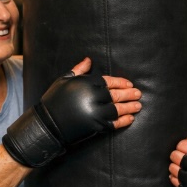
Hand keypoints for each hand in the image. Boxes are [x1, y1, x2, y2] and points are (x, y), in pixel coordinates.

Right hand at [3, 57, 141, 166]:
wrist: (47, 124)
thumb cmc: (54, 100)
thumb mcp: (64, 80)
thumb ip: (79, 70)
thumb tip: (89, 60)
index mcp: (87, 83)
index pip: (109, 81)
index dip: (121, 83)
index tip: (130, 84)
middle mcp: (93, 97)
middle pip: (116, 95)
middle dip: (129, 94)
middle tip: (138, 94)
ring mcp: (96, 112)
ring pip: (118, 109)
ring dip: (130, 107)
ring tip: (138, 106)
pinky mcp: (96, 126)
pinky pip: (113, 123)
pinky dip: (123, 121)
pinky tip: (130, 118)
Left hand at [168, 131, 186, 186]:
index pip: (182, 145)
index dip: (182, 145)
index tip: (185, 147)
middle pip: (176, 156)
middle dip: (177, 154)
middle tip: (181, 155)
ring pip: (174, 169)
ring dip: (174, 165)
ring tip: (179, 164)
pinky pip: (176, 183)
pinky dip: (174, 177)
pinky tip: (177, 174)